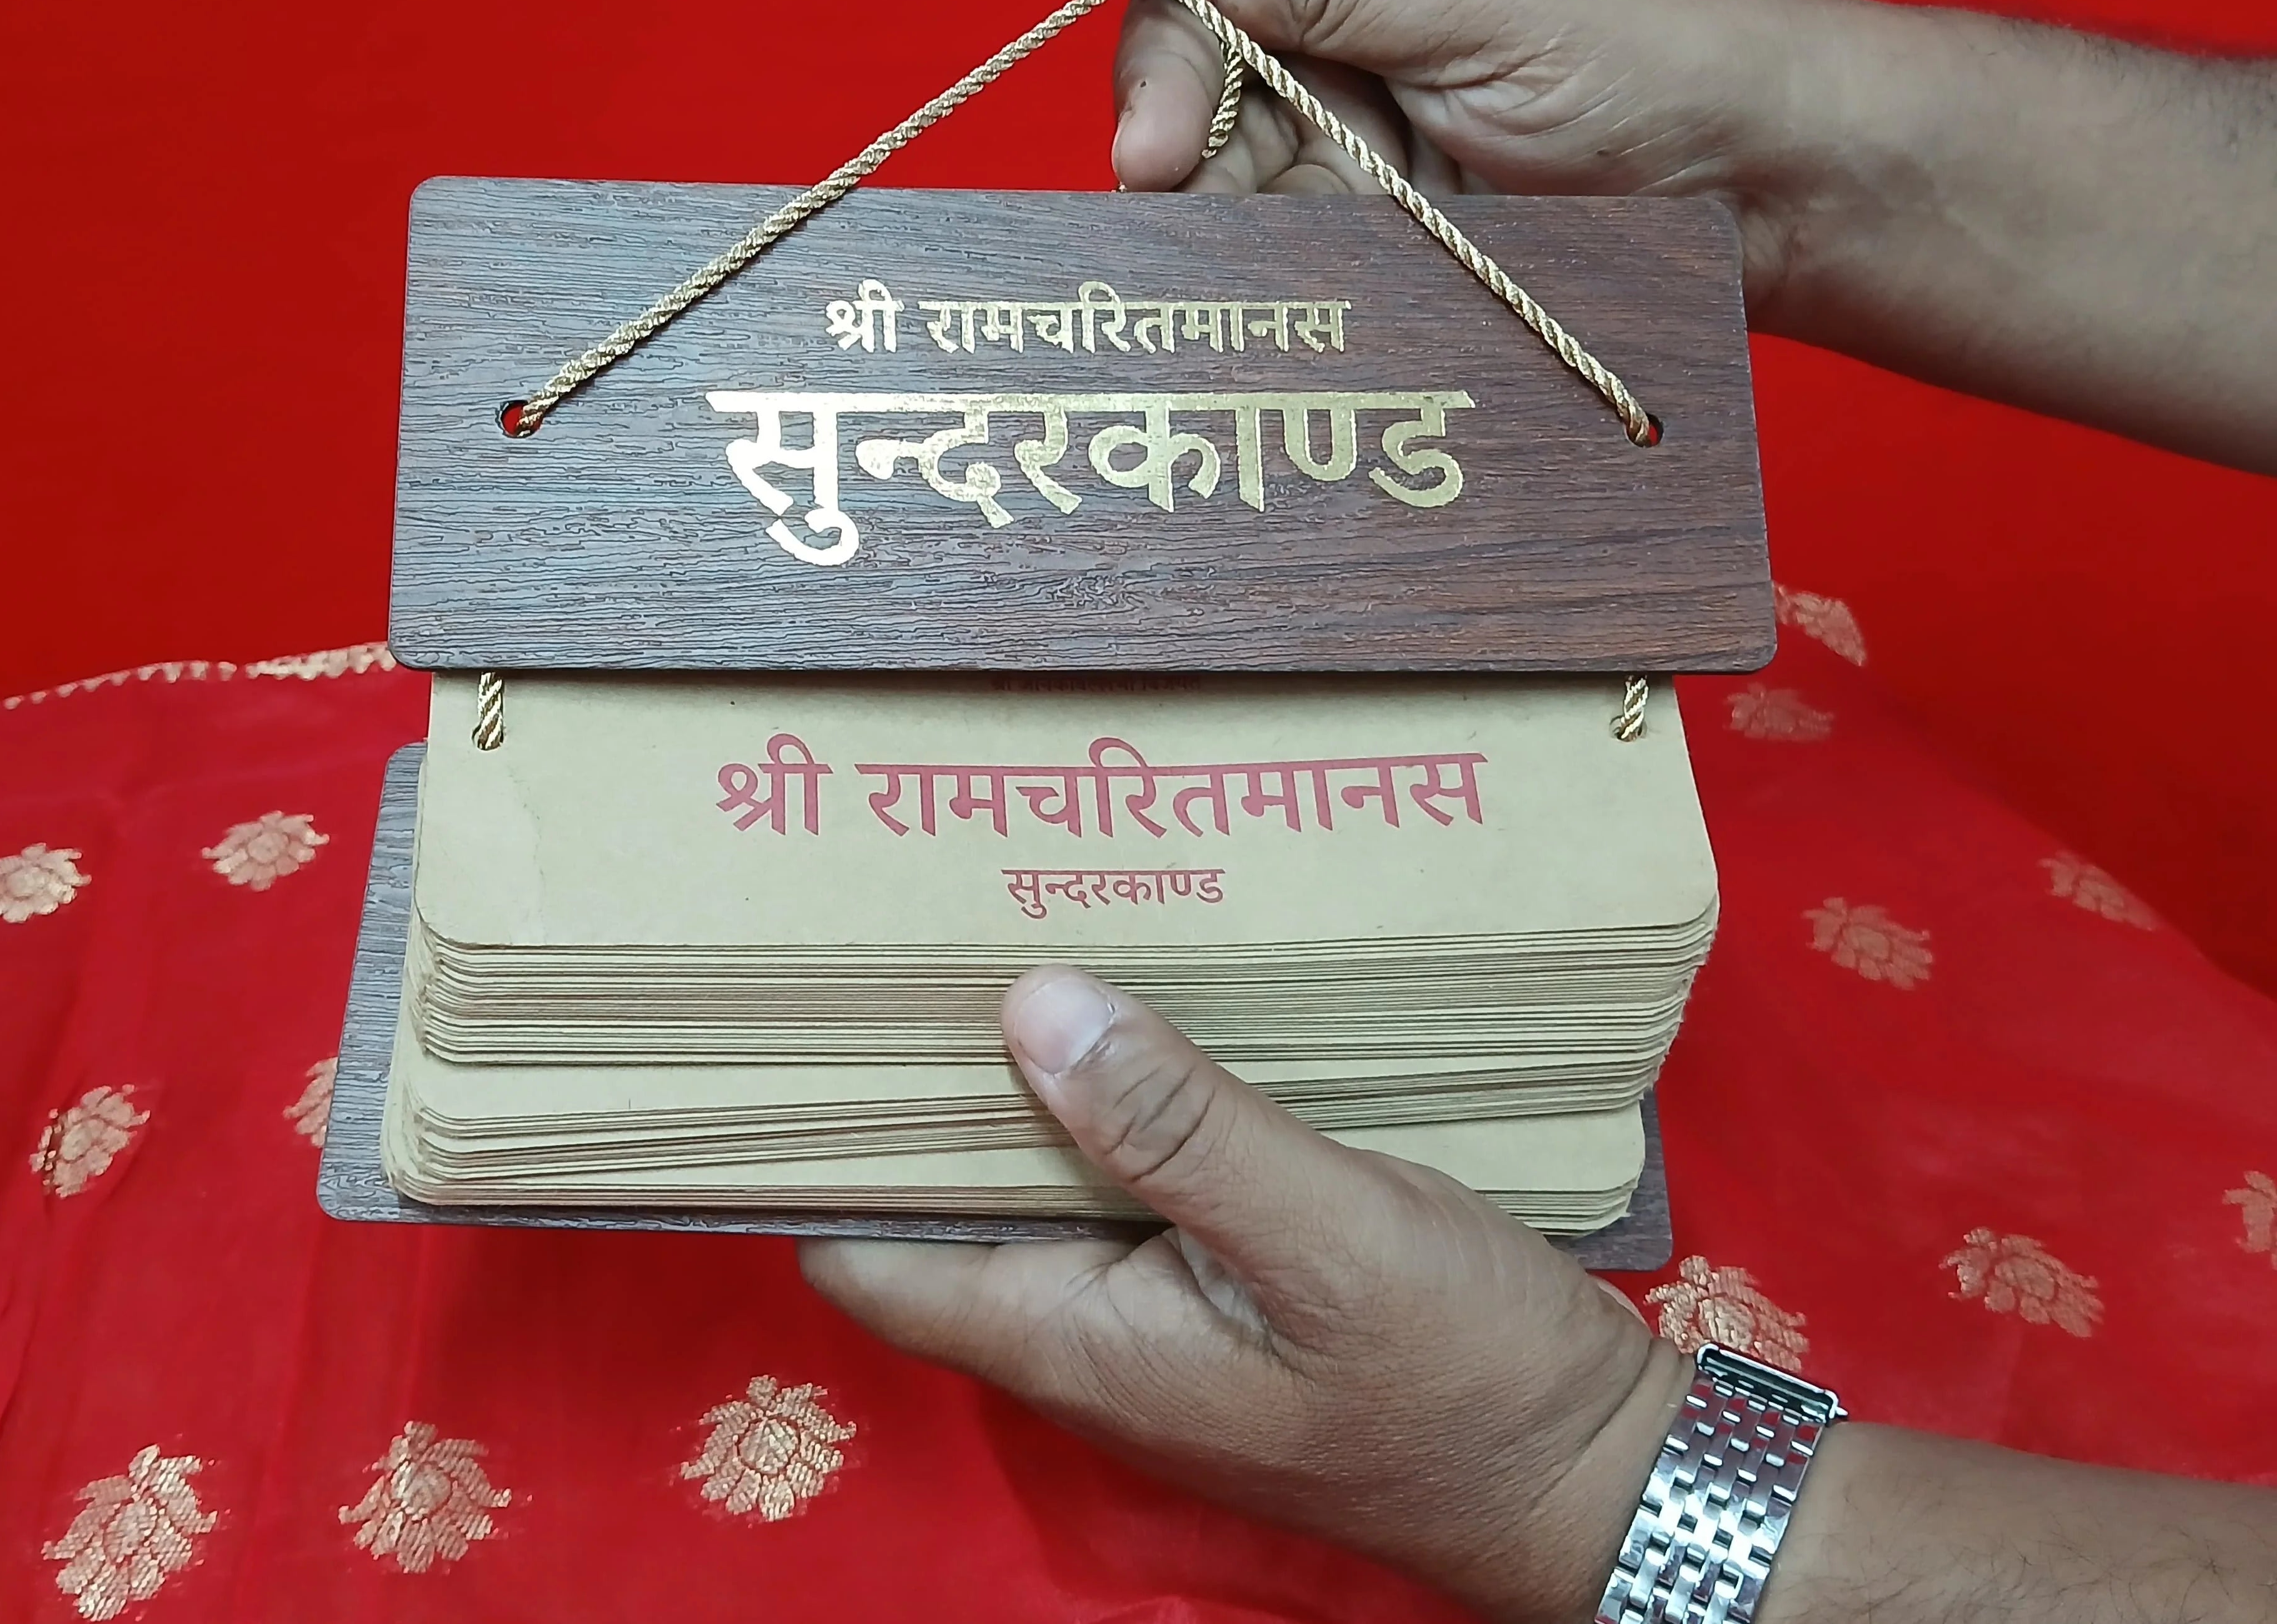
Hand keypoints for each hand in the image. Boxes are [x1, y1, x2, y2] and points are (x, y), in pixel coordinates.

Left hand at [800, 966, 1689, 1623]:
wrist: (1595, 1469)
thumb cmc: (1464, 1378)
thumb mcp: (1326, 1236)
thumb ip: (1178, 1128)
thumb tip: (1030, 1011)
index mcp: (1074, 1342)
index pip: (870, 1256)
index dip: (822, 1151)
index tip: (815, 1023)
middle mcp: (1089, 1339)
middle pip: (945, 1210)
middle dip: (926, 1092)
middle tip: (916, 942)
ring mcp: (1155, 1321)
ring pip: (1040, 1192)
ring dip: (1026, 1092)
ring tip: (1010, 948)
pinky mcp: (1221, 1295)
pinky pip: (1125, 1192)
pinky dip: (1112, 1113)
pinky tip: (1137, 1024)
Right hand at [1061, 0, 1839, 308]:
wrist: (1760, 195)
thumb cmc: (1667, 49)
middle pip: (1181, 1)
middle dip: (1157, 74)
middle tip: (1154, 157)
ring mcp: (1344, 96)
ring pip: (1205, 122)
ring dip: (1193, 172)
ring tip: (1212, 224)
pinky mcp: (1357, 200)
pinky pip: (1261, 212)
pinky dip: (1243, 238)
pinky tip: (1254, 259)